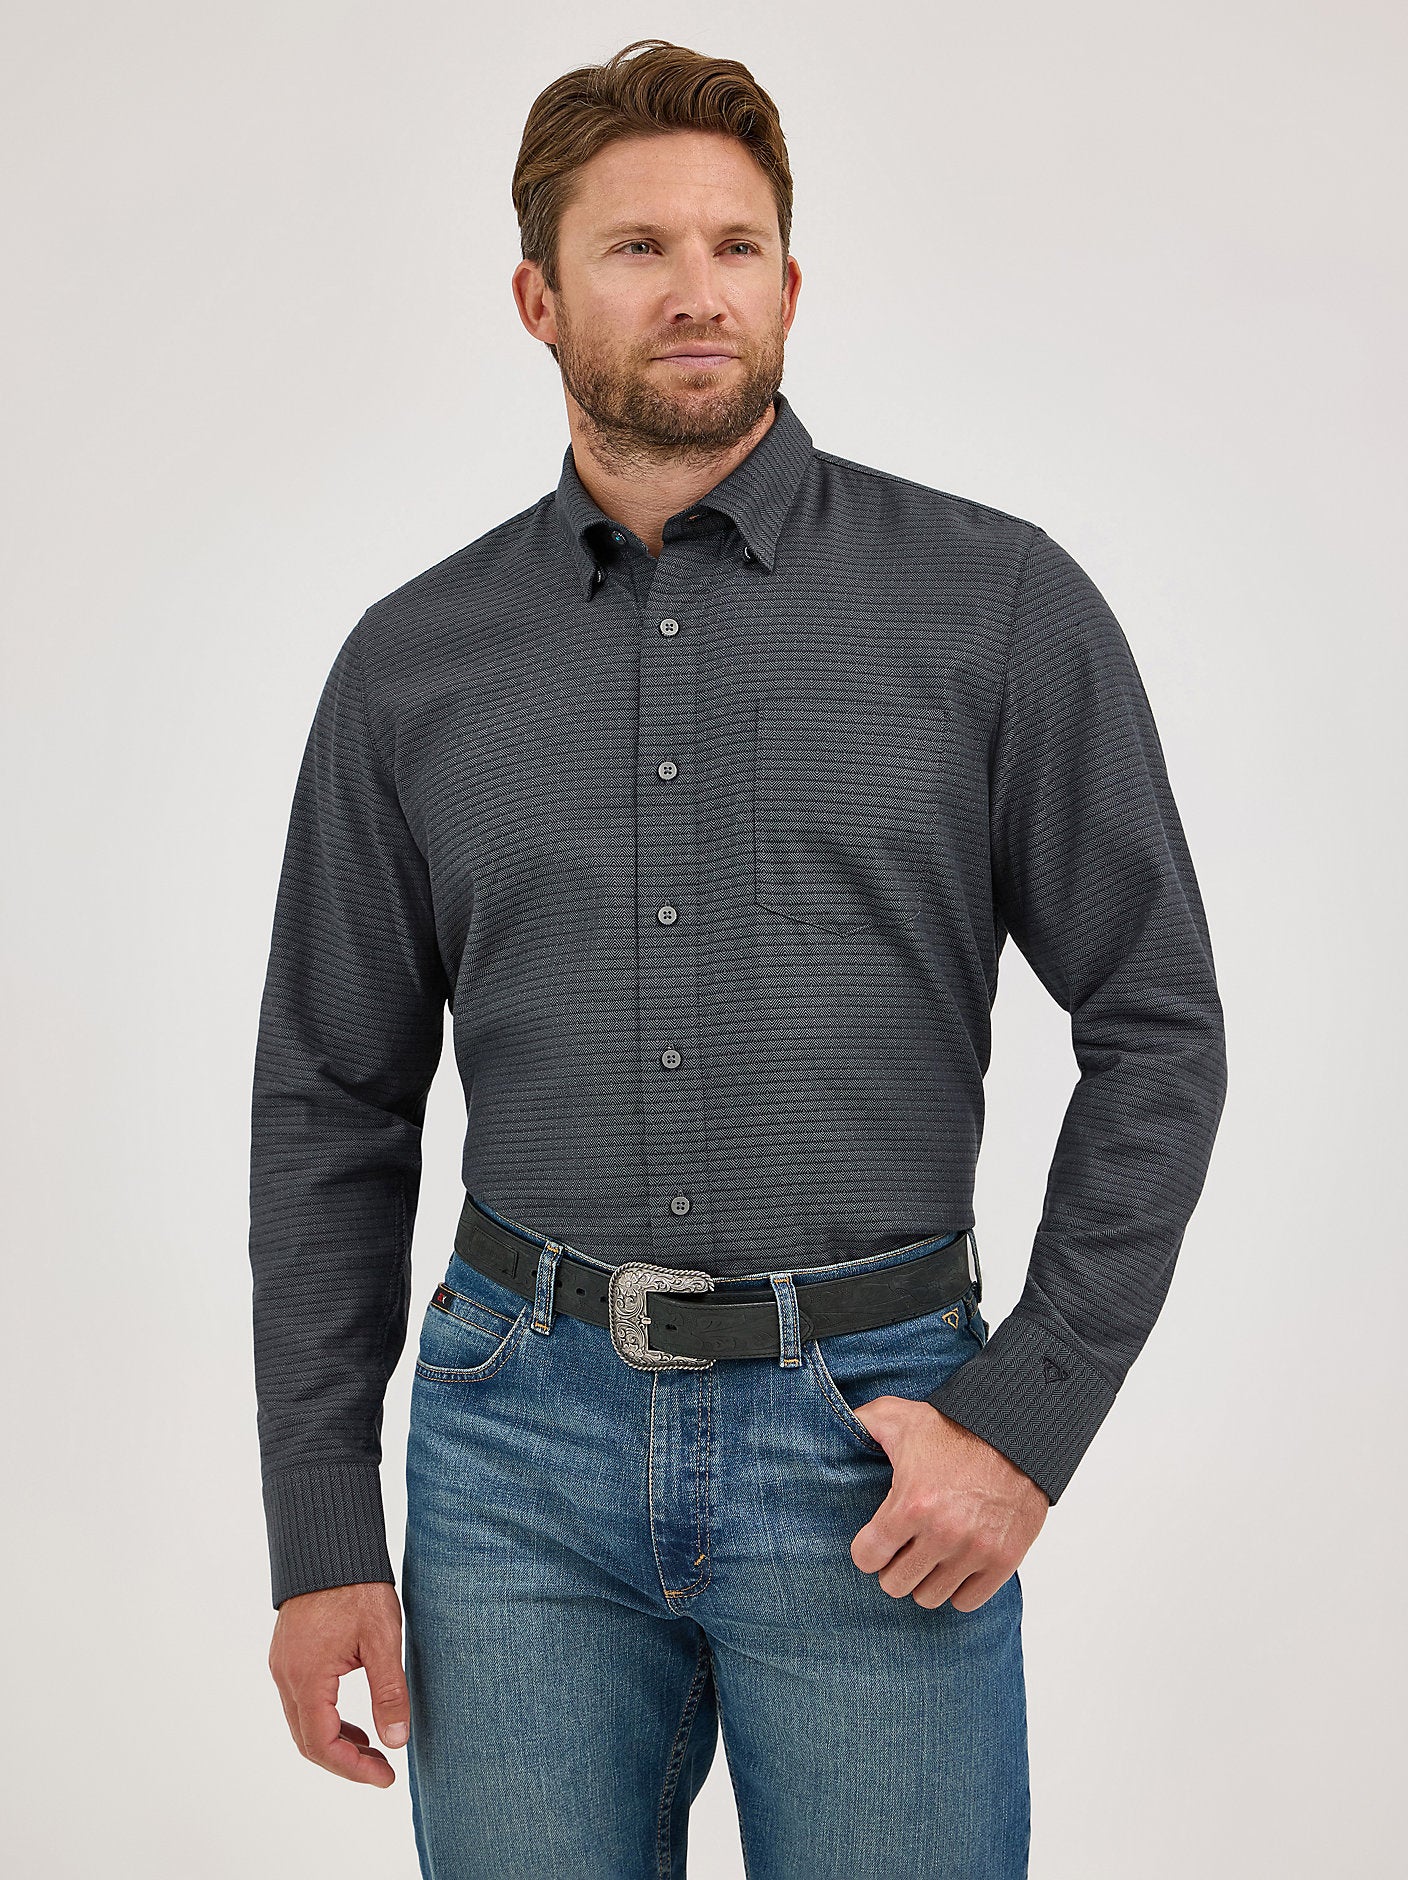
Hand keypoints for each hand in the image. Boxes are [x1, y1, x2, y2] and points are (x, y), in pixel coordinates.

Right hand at [268, 1581, 409, 1784]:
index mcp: (307, 1677)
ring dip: (335, 1741)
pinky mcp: (288, 1654)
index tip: (386, 1777)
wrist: (330, 1543)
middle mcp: (286, 1675)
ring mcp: (283, 1664)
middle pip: (307, 1740)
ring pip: (303, 1722)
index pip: (322, 1744)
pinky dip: (326, 1719)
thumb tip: (396, 1740)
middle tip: (382, 1770)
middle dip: (344, 1762)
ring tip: (373, 1749)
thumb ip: (389, 1692)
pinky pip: (302, 1701)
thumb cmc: (357, 1586)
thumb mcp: (382, 1639)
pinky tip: (353, 1720)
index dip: (353, 1769)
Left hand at [848, 1397, 1048, 1609]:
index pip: (867, 1558)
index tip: (875, 1541)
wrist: (1016, 1432)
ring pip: (930, 1597)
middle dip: (893, 1567)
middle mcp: (942, 1533)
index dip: (866, 1550)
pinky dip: (959, 1588)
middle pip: (895, 1584)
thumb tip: (834, 1425)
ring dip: (925, 1579)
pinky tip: (955, 1565)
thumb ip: (861, 1422)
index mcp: (911, 1503)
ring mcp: (975, 1551)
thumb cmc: (954, 1427)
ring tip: (928, 1557)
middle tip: (902, 1549)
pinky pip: (968, 1601)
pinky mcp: (1003, 1560)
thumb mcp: (899, 1416)